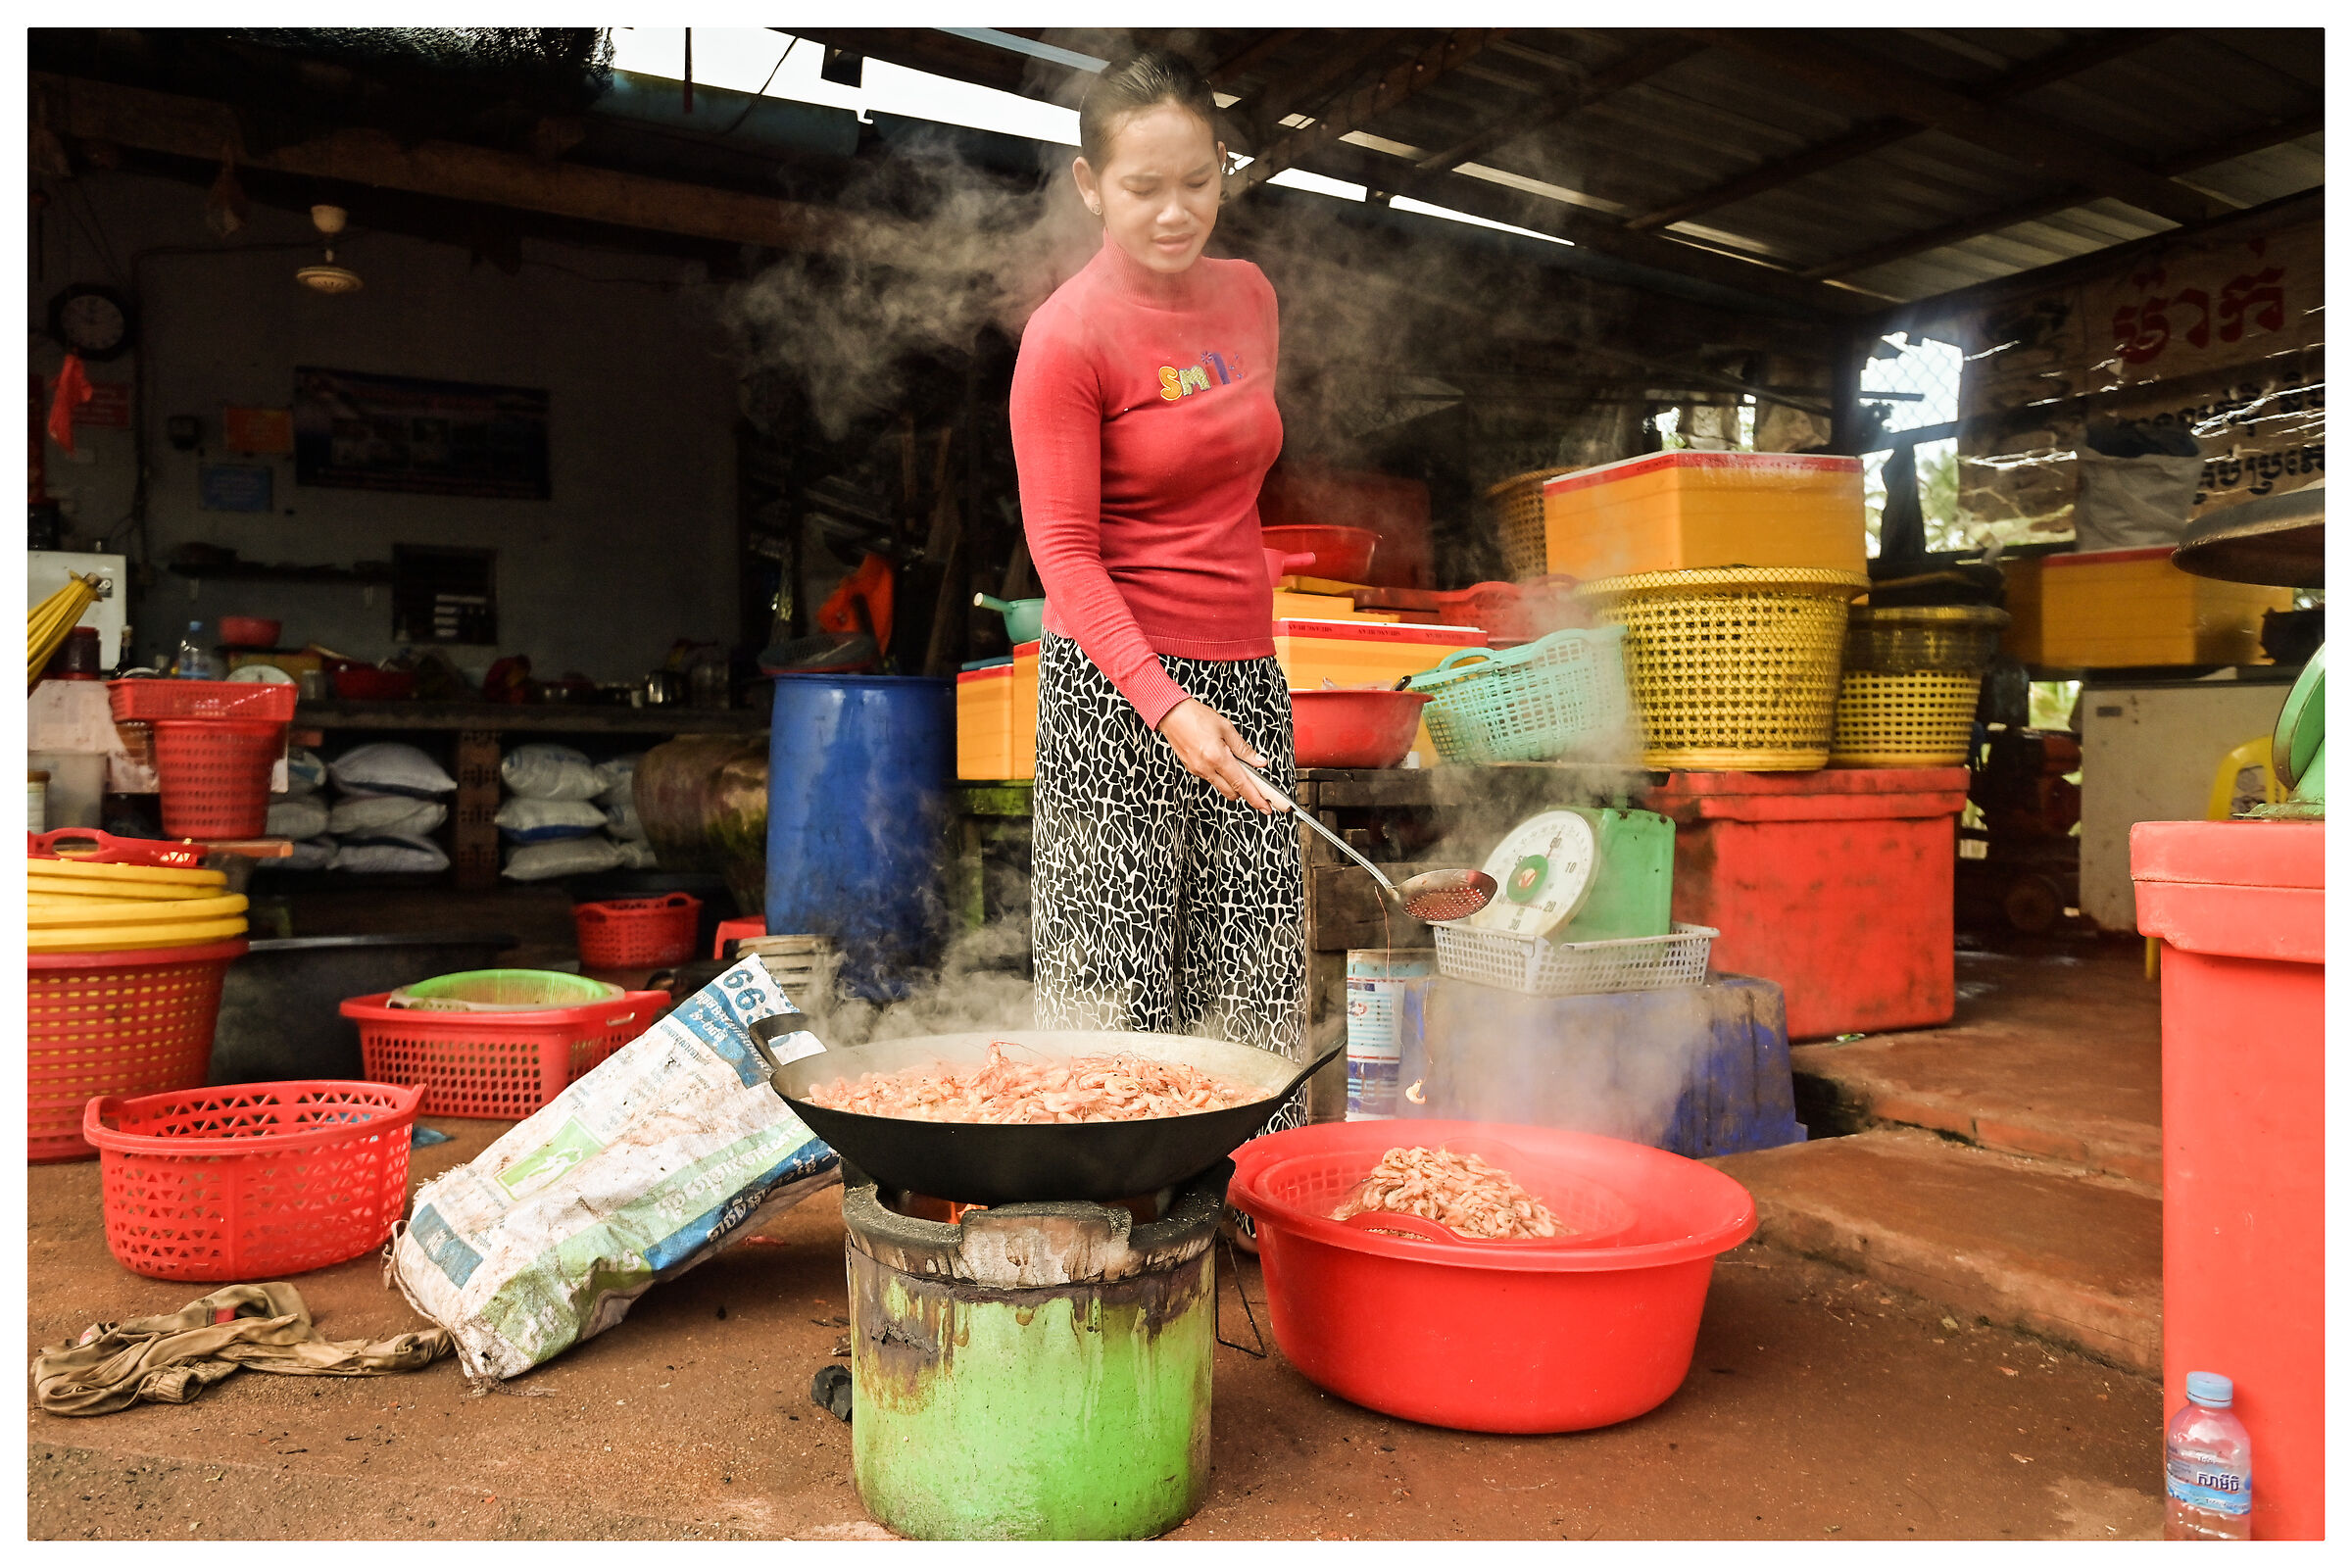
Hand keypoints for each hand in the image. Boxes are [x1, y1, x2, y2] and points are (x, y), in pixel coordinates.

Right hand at [1156, 699, 1282, 812]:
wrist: (1171, 714)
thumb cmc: (1196, 716)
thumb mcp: (1226, 728)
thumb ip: (1244, 749)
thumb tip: (1259, 761)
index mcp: (1217, 758)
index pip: (1241, 785)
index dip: (1256, 798)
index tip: (1266, 808)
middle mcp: (1206, 768)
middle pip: (1232, 792)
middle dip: (1245, 791)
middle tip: (1256, 783)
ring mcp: (1197, 771)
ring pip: (1221, 786)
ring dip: (1232, 781)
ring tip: (1236, 764)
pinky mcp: (1192, 769)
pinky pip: (1211, 778)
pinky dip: (1221, 774)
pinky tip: (1222, 760)